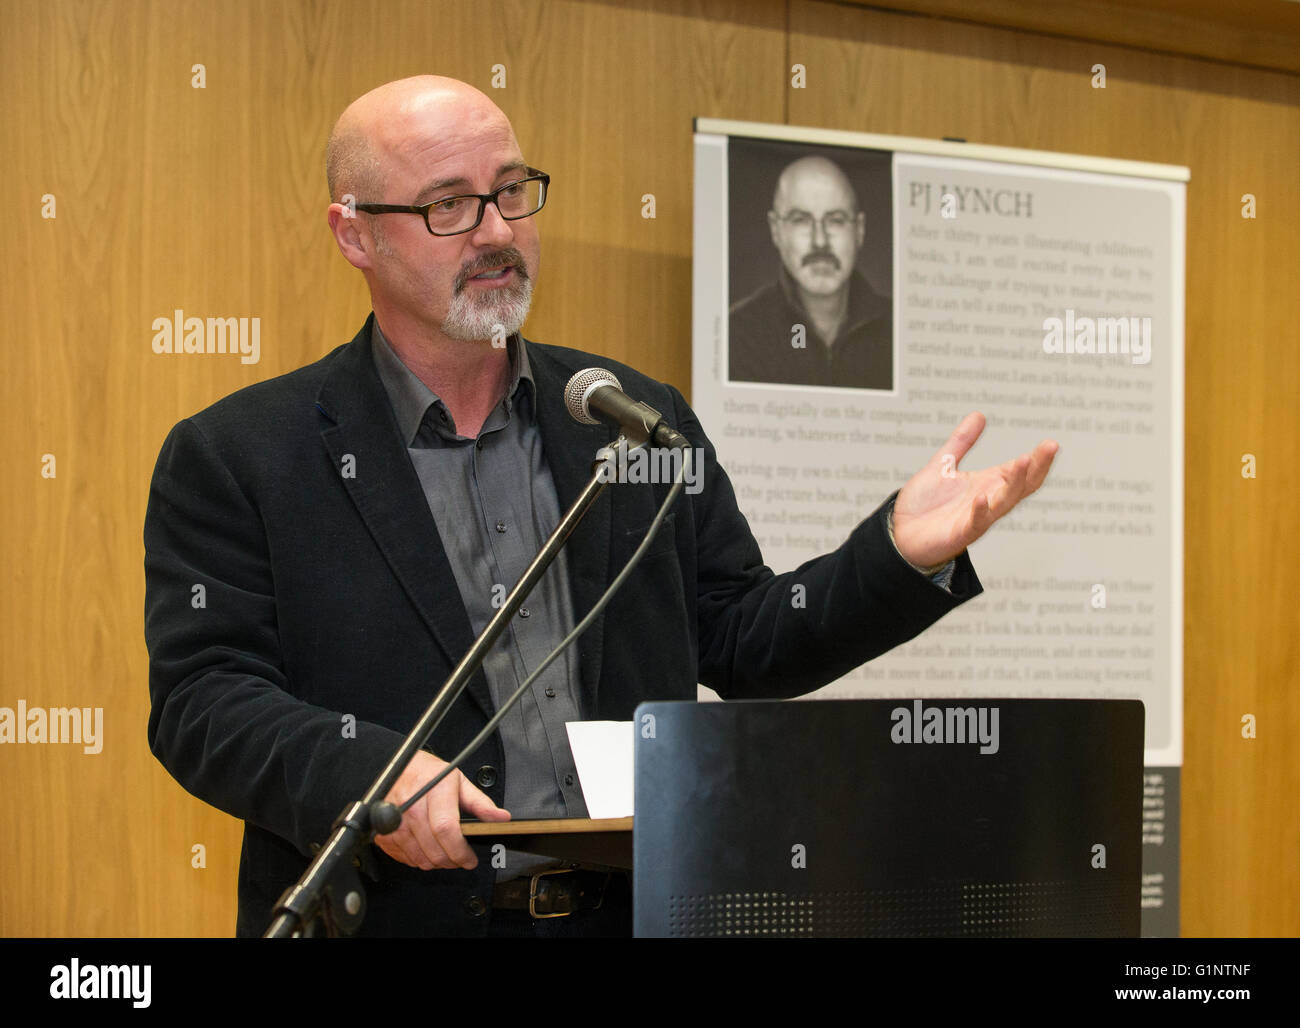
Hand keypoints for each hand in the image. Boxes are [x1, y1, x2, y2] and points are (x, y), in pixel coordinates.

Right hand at [373, 749, 509, 870]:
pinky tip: (427, 847)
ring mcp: (395, 821)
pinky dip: (420, 859)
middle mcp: (412, 806)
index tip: (470, 859)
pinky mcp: (384, 834)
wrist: (399, 769)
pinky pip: (406, 859)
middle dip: (452, 861)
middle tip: (461, 858)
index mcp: (434, 790)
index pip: (446, 830)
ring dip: (437, 862)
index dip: (460, 851)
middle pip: (434, 850)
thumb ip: (481, 803)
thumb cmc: (428, 775)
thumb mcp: (459, 782)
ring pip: (421, 859)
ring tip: (445, 851)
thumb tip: (501, 818)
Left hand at [892, 412, 1057, 568]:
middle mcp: (988, 501)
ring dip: (1015, 483)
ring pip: (1004, 502)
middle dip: (1037, 467)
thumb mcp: (943, 465)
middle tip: (1051, 447)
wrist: (900, 534)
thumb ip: (962, 442)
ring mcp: (976, 518)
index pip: (1020, 471)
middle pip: (1022, 485)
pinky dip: (980, 510)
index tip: (1051, 443)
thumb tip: (979, 415)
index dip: (1037, 458)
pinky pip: (974, 523)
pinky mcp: (960, 533)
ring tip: (1024, 461)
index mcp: (987, 485)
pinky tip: (982, 497)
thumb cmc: (925, 505)